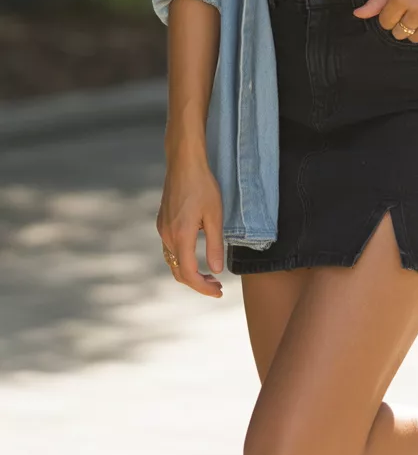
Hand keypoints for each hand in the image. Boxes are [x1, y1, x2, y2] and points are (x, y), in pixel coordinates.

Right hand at [156, 156, 224, 297]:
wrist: (184, 163)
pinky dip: (182, 259)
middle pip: (178, 272)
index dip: (203, 287)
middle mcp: (167, 236)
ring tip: (209, 274)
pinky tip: (196, 253)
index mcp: (181, 236)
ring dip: (188, 272)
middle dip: (197, 283)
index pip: (189, 274)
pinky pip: (169, 249)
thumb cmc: (202, 186)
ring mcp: (162, 229)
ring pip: (172, 261)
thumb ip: (214, 244)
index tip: (218, 291)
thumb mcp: (215, 215)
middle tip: (217, 285)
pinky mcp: (162, 222)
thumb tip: (216, 270)